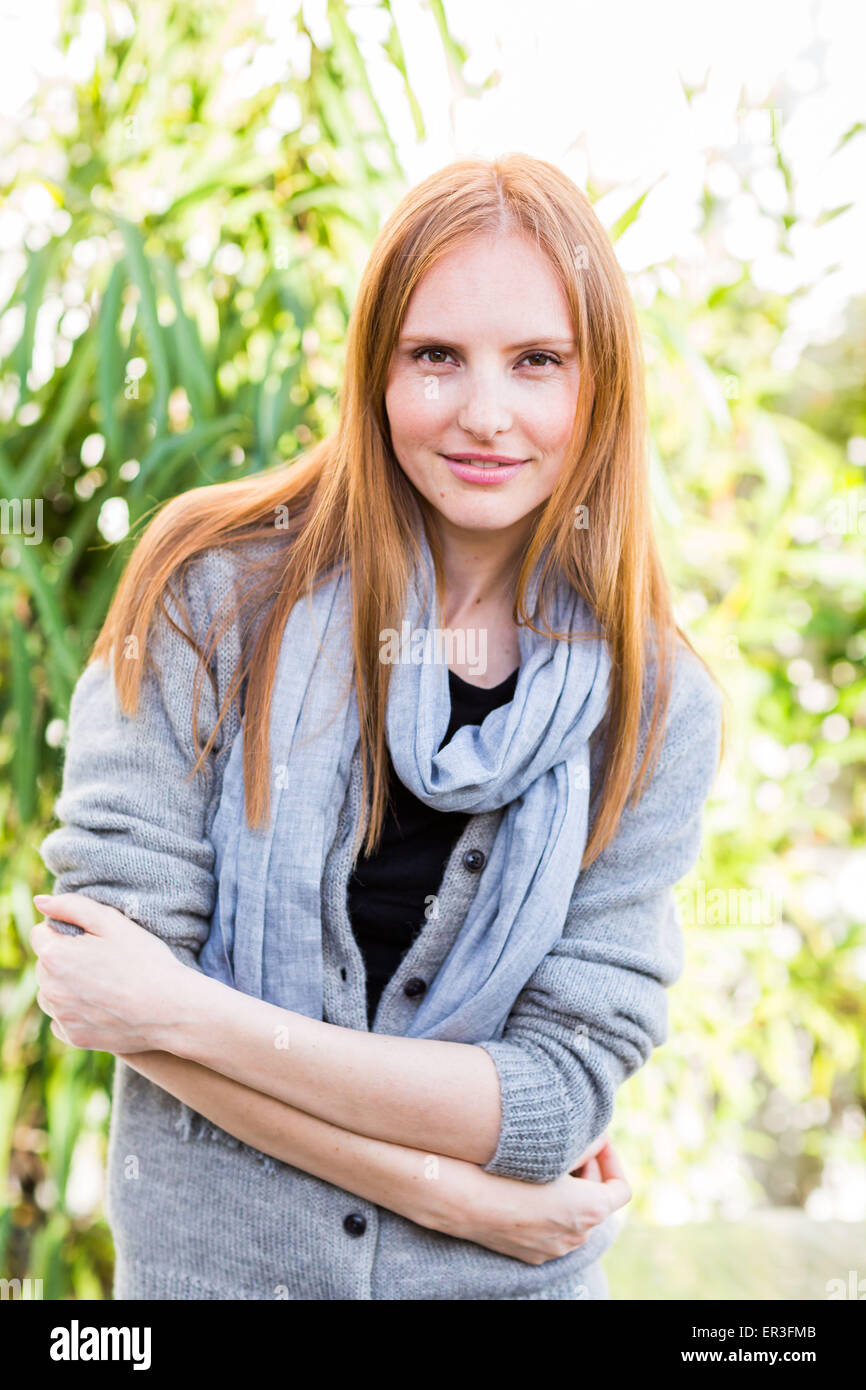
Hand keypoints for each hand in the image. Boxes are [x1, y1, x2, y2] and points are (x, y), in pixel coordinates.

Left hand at [29, 892, 187, 1054]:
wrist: (171, 1009)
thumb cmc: (145, 960)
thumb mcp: (112, 922)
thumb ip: (72, 906)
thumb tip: (40, 902)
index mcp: (54, 956)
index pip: (41, 933)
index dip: (67, 929)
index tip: (94, 937)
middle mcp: (49, 989)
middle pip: (45, 964)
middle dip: (65, 957)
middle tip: (105, 959)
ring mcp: (61, 1017)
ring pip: (51, 993)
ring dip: (66, 986)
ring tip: (104, 983)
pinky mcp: (74, 1038)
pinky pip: (62, 1020)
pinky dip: (76, 1012)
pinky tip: (103, 1006)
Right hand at [445, 1137, 629, 1264]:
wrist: (465, 1200)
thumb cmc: (509, 1170)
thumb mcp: (554, 1151)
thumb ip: (586, 1145)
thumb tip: (601, 1137)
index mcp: (591, 1210)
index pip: (622, 1189)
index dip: (612, 1161)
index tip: (597, 1142)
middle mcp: (578, 1236)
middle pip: (596, 1201)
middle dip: (587, 1173)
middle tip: (568, 1146)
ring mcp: (555, 1249)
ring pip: (574, 1217)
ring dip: (569, 1193)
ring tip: (547, 1166)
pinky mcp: (534, 1255)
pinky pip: (552, 1231)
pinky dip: (549, 1211)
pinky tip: (528, 1188)